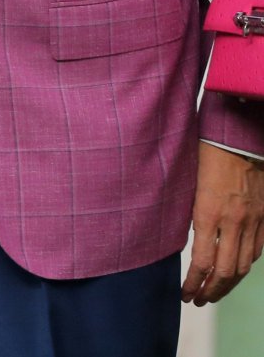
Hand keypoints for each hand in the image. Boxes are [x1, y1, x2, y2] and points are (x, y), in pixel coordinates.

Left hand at [183, 141, 263, 304]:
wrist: (237, 137)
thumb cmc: (204, 155)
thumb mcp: (187, 185)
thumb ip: (189, 215)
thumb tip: (183, 241)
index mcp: (208, 213)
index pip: (203, 262)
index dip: (194, 283)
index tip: (184, 294)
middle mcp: (233, 221)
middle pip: (226, 271)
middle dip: (211, 290)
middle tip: (198, 300)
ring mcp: (253, 220)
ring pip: (244, 264)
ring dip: (229, 284)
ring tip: (215, 293)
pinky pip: (257, 249)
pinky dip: (246, 264)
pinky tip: (236, 271)